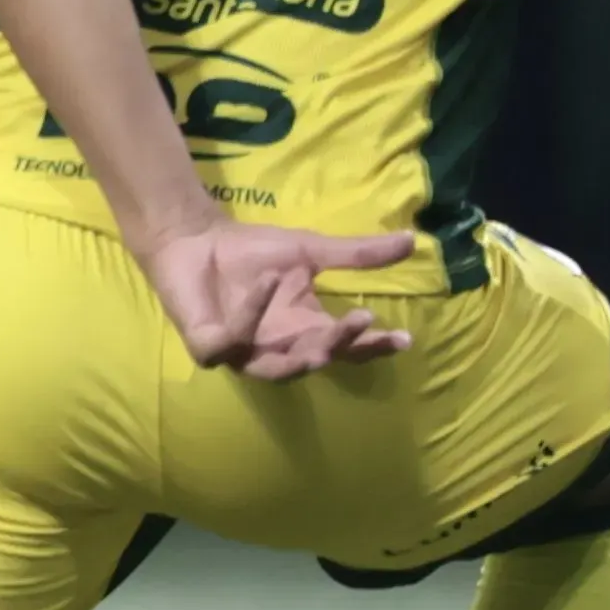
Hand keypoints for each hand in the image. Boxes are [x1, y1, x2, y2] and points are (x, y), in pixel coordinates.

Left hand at [134, 217, 417, 381]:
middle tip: (364, 321)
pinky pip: (231, 344)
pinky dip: (250, 317)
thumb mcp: (311, 250)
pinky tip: (268, 282)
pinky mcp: (207, 347)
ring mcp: (241, 353)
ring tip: (326, 337)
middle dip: (342, 345)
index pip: (346, 347)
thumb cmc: (252, 251)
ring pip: (276, 370)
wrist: (195, 239)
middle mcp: (277, 350)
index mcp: (305, 329)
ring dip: (301, 354)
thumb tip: (413, 241)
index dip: (374, 346)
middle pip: (317, 359)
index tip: (404, 337)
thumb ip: (358, 254)